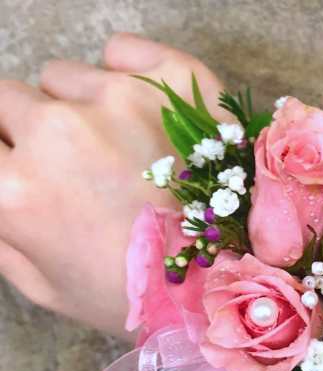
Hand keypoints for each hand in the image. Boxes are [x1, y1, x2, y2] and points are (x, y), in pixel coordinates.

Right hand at [0, 33, 226, 337]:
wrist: (229, 285)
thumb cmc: (137, 297)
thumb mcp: (47, 288)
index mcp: (17, 189)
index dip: (8, 161)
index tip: (30, 173)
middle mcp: (59, 131)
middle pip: (11, 100)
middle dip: (31, 133)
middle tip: (77, 170)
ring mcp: (121, 99)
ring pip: (66, 79)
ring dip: (80, 109)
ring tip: (123, 153)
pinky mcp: (176, 81)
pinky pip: (121, 50)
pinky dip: (124, 73)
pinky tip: (143, 114)